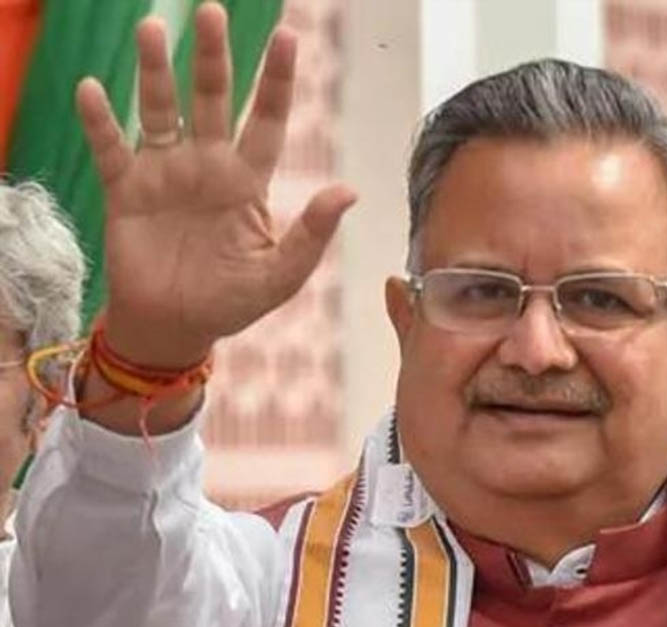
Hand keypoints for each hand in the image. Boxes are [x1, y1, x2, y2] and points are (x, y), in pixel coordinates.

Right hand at [76, 3, 355, 367]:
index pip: (267, 120)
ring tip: (152, 29)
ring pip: (160, 110)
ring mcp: (165, 173)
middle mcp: (206, 165)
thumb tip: (348, 191)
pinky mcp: (125, 191)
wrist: (175, 328)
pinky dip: (100, 122)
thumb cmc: (230, 301)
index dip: (276, 81)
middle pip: (212, 100)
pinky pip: (110, 149)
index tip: (288, 38)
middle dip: (213, 58)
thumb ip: (311, 235)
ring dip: (154, 72)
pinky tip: (92, 90)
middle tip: (211, 12)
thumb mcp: (279, 276)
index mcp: (247, 180)